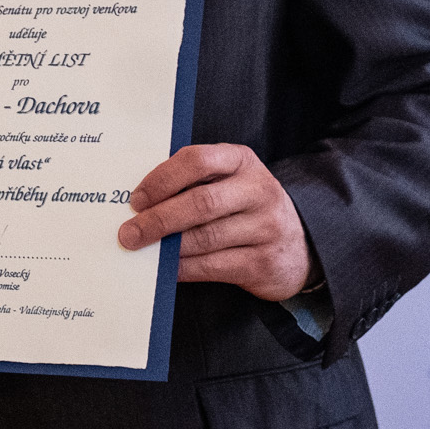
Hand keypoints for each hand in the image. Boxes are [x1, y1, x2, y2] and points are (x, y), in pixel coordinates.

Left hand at [119, 142, 318, 300]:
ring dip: (167, 247)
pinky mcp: (263, 262)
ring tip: (142, 250)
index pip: (198, 160)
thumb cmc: (245, 207)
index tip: (136, 199)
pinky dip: (182, 268)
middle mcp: (258, 191)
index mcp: (242, 161)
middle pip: (200, 202)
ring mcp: (265, 228)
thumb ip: (193, 182)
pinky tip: (165, 268)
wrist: (300, 245)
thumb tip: (140, 203)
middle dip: (158, 219)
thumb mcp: (229, 182)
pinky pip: (213, 266)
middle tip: (129, 233)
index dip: (162, 179)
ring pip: (205, 238)